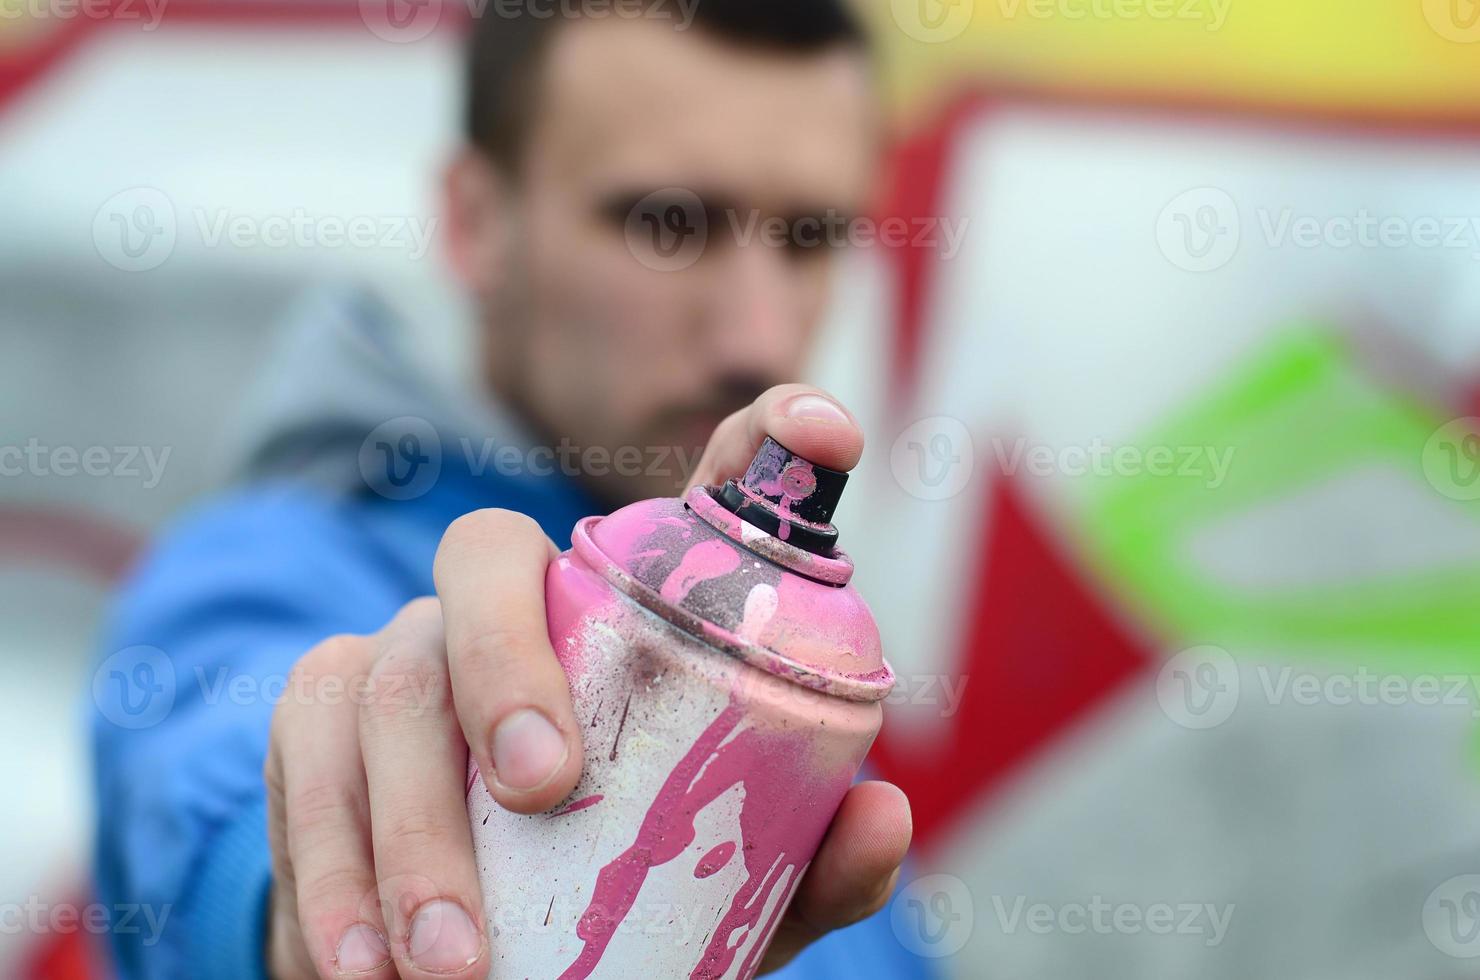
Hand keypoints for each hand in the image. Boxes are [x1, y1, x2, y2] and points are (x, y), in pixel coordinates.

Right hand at [264, 384, 912, 978]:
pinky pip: (300, 760)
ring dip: (406, 820)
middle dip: (504, 661)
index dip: (766, 436)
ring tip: (450, 959)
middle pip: (486, 560)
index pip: (691, 500)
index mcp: (623, 623)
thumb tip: (880, 813)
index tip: (828, 433)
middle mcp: (508, 609)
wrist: (472, 950)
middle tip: (542, 788)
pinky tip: (360, 964)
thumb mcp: (719, 884)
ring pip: (382, 676)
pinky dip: (328, 866)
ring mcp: (403, 657)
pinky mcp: (317, 728)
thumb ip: (798, 857)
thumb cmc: (614, 889)